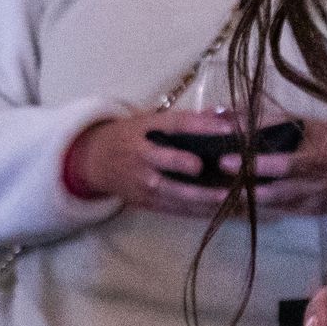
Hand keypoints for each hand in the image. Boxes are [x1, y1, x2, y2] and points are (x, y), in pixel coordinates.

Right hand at [67, 109, 243, 215]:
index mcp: (141, 130)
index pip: (174, 125)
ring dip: (204, 196)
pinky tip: (219, 211)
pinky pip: (175, 209)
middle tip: (223, 168)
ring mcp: (141, 182)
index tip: (229, 130)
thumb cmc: (129, 137)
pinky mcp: (145, 202)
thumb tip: (223, 115)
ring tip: (231, 197)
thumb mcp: (148, 121)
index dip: (202, 127)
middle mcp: (140, 156)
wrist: (94, 161)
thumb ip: (185, 120)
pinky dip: (199, 210)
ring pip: (176, 192)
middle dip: (193, 166)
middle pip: (169, 161)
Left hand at [220, 118, 326, 215]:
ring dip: (245, 202)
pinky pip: (279, 212)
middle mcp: (316, 185)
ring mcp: (312, 202)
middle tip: (212, 188)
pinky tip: (233, 205)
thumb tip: (227, 113)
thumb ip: (266, 120)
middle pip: (277, 192)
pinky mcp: (308, 214)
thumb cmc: (322, 138)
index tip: (224, 161)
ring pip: (275, 206)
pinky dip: (256, 209)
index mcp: (318, 159)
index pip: (285, 165)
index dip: (256, 165)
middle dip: (245, 190)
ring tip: (215, 198)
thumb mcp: (300, 123)